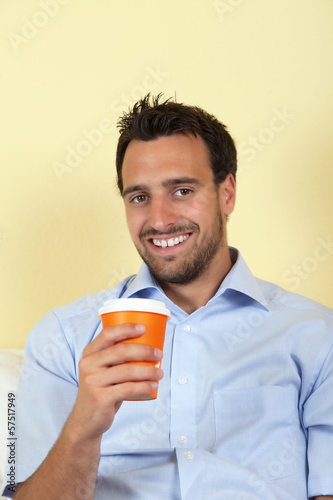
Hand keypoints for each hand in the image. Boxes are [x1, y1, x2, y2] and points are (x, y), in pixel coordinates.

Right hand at [67, 323, 163, 441]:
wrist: (86, 420)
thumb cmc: (102, 390)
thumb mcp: (103, 371)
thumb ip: (116, 358)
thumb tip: (149, 345)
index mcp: (89, 353)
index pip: (107, 334)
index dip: (126, 328)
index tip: (144, 328)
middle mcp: (88, 364)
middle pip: (120, 351)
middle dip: (144, 351)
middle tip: (159, 354)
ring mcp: (92, 381)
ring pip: (126, 371)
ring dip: (148, 371)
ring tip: (160, 373)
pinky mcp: (100, 398)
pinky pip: (127, 389)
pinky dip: (143, 386)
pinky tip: (153, 386)